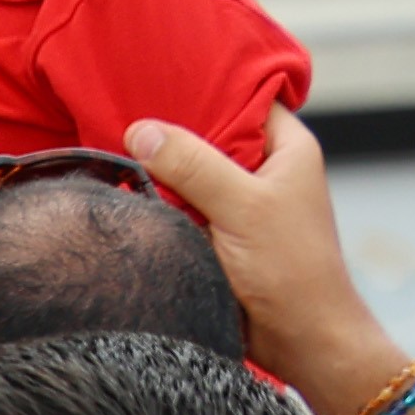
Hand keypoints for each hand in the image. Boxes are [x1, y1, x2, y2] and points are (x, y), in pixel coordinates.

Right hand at [128, 108, 406, 414]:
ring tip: (114, 147)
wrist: (299, 340)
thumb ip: (193, 166)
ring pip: (191, 173)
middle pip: (211, 134)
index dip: (207, 85)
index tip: (159, 75)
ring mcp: (240, 205)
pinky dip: (158, 203)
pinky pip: (181, 208)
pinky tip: (126, 193)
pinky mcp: (217, 236)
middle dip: (173, 130)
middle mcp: (265, 171)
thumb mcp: (241, 207)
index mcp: (287, 148)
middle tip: (121, 110)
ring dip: (160, 171)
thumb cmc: (288, 270)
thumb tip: (140, 131)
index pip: (246, 97)